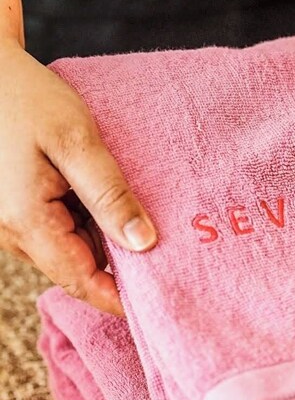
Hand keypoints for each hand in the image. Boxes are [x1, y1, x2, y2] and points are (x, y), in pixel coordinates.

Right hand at [0, 39, 156, 313]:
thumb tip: (144, 244)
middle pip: (79, 267)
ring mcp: (11, 220)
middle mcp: (12, 231)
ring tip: (149, 218)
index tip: (165, 301)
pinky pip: (60, 226)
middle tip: (173, 253)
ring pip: (72, 247)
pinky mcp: (16, 205)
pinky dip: (91, 219)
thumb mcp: (76, 142)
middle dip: (123, 265)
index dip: (123, 298)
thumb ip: (110, 194)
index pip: (82, 282)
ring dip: (108, 238)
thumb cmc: (23, 98)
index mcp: (26, 222)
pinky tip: (115, 198)